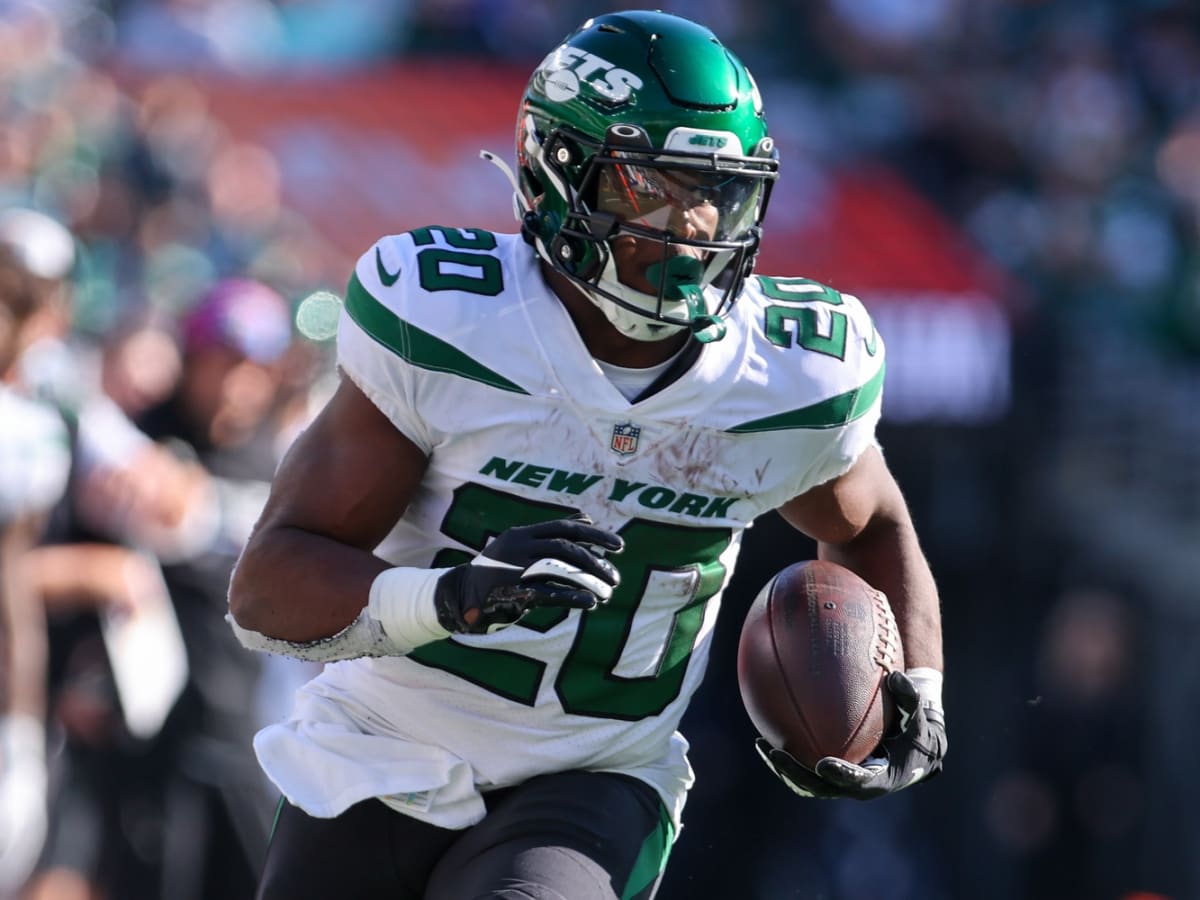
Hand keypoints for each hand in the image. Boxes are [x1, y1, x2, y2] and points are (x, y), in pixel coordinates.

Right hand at [433, 516, 622, 634]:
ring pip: (559, 570)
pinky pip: (547, 594)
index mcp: (522, 533)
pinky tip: (589, 603)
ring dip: (587, 582)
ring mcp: (513, 569)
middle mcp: (518, 547)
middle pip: (565, 549)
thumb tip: (585, 519)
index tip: (619, 546)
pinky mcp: (511, 592)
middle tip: (615, 577)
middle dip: (595, 562)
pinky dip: (571, 598)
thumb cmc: (497, 569)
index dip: (594, 536)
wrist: (459, 595)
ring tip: (607, 593)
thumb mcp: (520, 544)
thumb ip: (551, 533)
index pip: (564, 528)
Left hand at [756, 670, 946, 799]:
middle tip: (778, 754)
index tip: (824, 764)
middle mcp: (855, 784)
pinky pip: (803, 765)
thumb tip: (896, 677)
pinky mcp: (828, 771)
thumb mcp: (917, 716)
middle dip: (797, 773)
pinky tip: (766, 733)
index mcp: (879, 778)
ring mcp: (839, 780)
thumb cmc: (915, 729)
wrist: (913, 748)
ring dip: (783, 767)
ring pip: (806, 780)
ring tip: (762, 745)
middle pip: (821, 787)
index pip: (858, 782)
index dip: (841, 776)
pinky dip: (787, 754)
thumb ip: (909, 699)